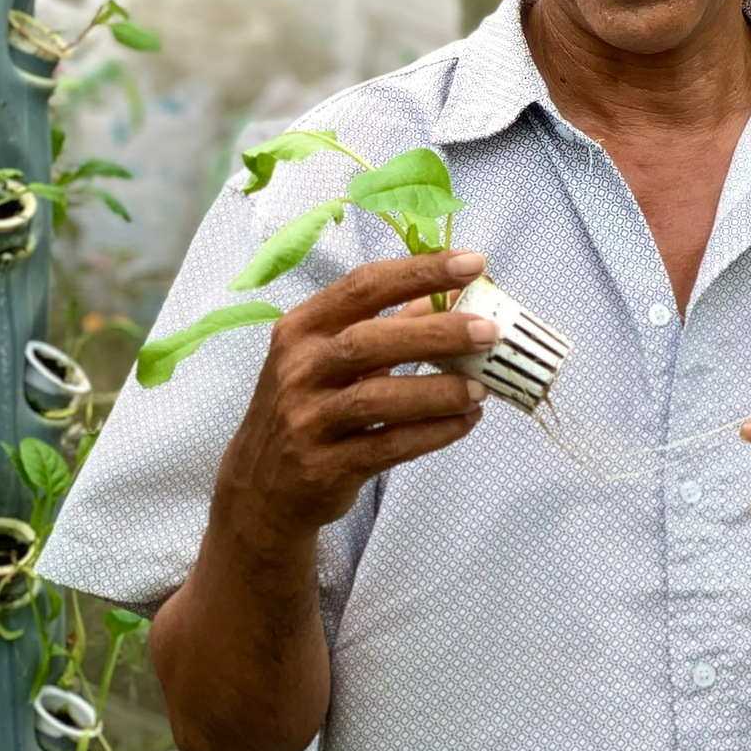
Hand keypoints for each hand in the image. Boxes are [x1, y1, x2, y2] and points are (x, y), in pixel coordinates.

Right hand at [214, 250, 497, 538]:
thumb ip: (390, 324)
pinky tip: (465, 421)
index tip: (473, 262)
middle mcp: (299, 369)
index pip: (363, 286)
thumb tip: (454, 294)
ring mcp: (307, 420)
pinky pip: (388, 445)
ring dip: (439, 390)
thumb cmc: (309, 405)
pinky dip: (434, 433)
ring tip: (482, 388)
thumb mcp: (332, 357)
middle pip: (369, 340)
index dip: (419, 271)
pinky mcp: (324, 467)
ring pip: (379, 398)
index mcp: (302, 328)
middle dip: (436, 332)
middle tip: (489, 330)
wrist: (262, 488)